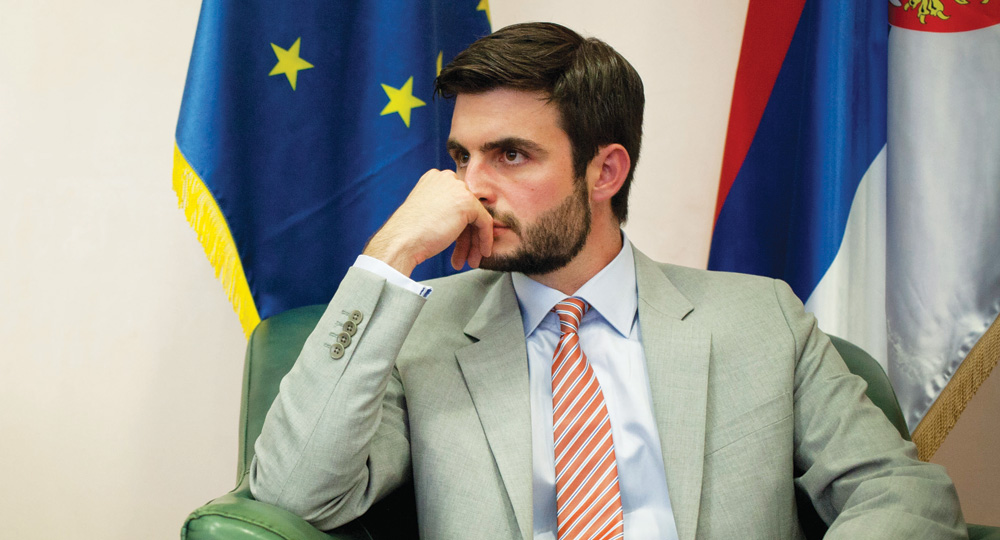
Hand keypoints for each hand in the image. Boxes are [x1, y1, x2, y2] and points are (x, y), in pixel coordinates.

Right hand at [363, 169, 493, 275]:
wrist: (401, 241)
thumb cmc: (408, 233)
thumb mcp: (427, 212)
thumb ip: (444, 209)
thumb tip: (463, 220)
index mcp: (435, 178)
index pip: (456, 202)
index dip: (459, 226)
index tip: (458, 244)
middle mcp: (447, 178)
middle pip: (467, 210)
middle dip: (467, 237)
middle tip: (466, 256)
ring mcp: (457, 188)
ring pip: (475, 218)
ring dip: (474, 242)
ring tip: (470, 261)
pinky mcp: (468, 202)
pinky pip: (484, 222)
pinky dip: (485, 239)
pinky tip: (482, 254)